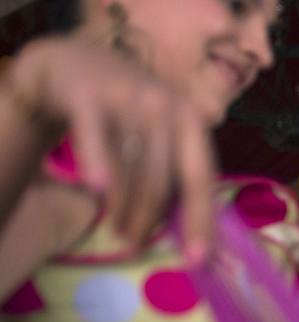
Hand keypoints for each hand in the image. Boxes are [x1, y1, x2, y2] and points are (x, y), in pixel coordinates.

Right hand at [10, 36, 216, 260]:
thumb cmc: (129, 111)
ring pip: (128, 169)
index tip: (196, 259)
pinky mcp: (87, 95)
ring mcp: (127, 98)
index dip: (200, 220)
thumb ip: (175, 174)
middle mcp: (164, 106)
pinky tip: (97, 190)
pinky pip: (94, 137)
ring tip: (117, 231)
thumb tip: (189, 233)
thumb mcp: (161, 135)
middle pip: (161, 181)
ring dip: (121, 208)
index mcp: (191, 121)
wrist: (74, 63)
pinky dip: (98, 164)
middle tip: (135, 245)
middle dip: (149, 221)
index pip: (201, 179)